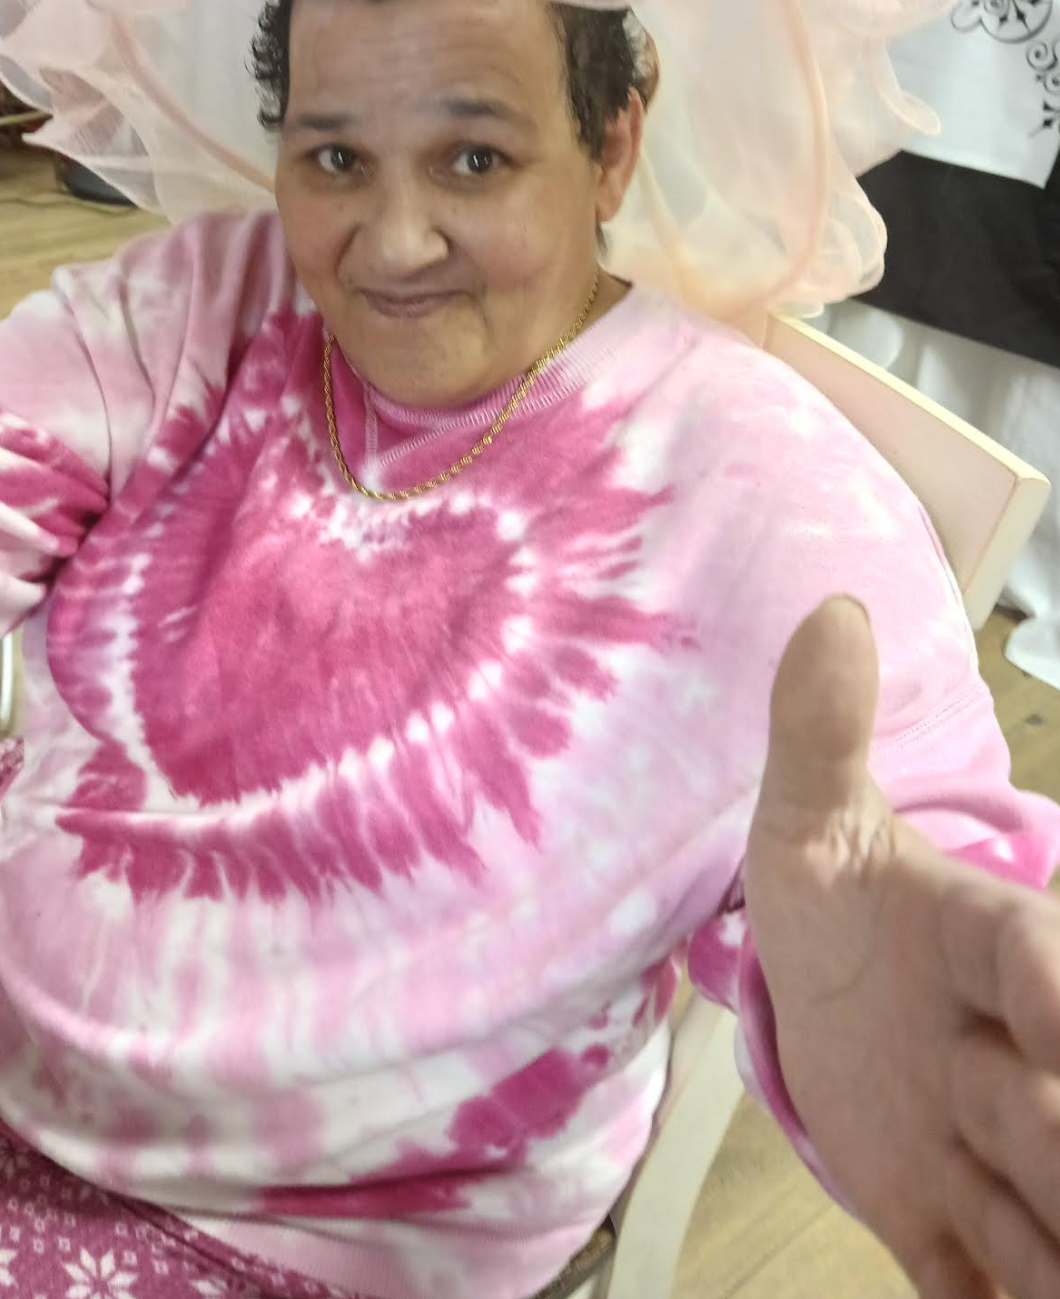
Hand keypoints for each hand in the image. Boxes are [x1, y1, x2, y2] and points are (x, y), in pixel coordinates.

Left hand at [745, 597, 1059, 1298]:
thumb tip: (832, 613)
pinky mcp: (952, 1228)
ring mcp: (990, 1152)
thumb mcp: (807, 815)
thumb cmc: (835, 898)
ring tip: (1013, 1254)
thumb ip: (818, 729)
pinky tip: (964, 1292)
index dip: (1052, 993)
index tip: (1034, 1030)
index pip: (1043, 962)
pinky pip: (982, 1280)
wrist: (827, 996)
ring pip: (1039, 1216)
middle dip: (1046, 1135)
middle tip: (1007, 1123)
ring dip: (1032, 1241)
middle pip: (1054, 1109)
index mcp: (994, 944)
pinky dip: (982, 1294)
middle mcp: (1015, 1054)